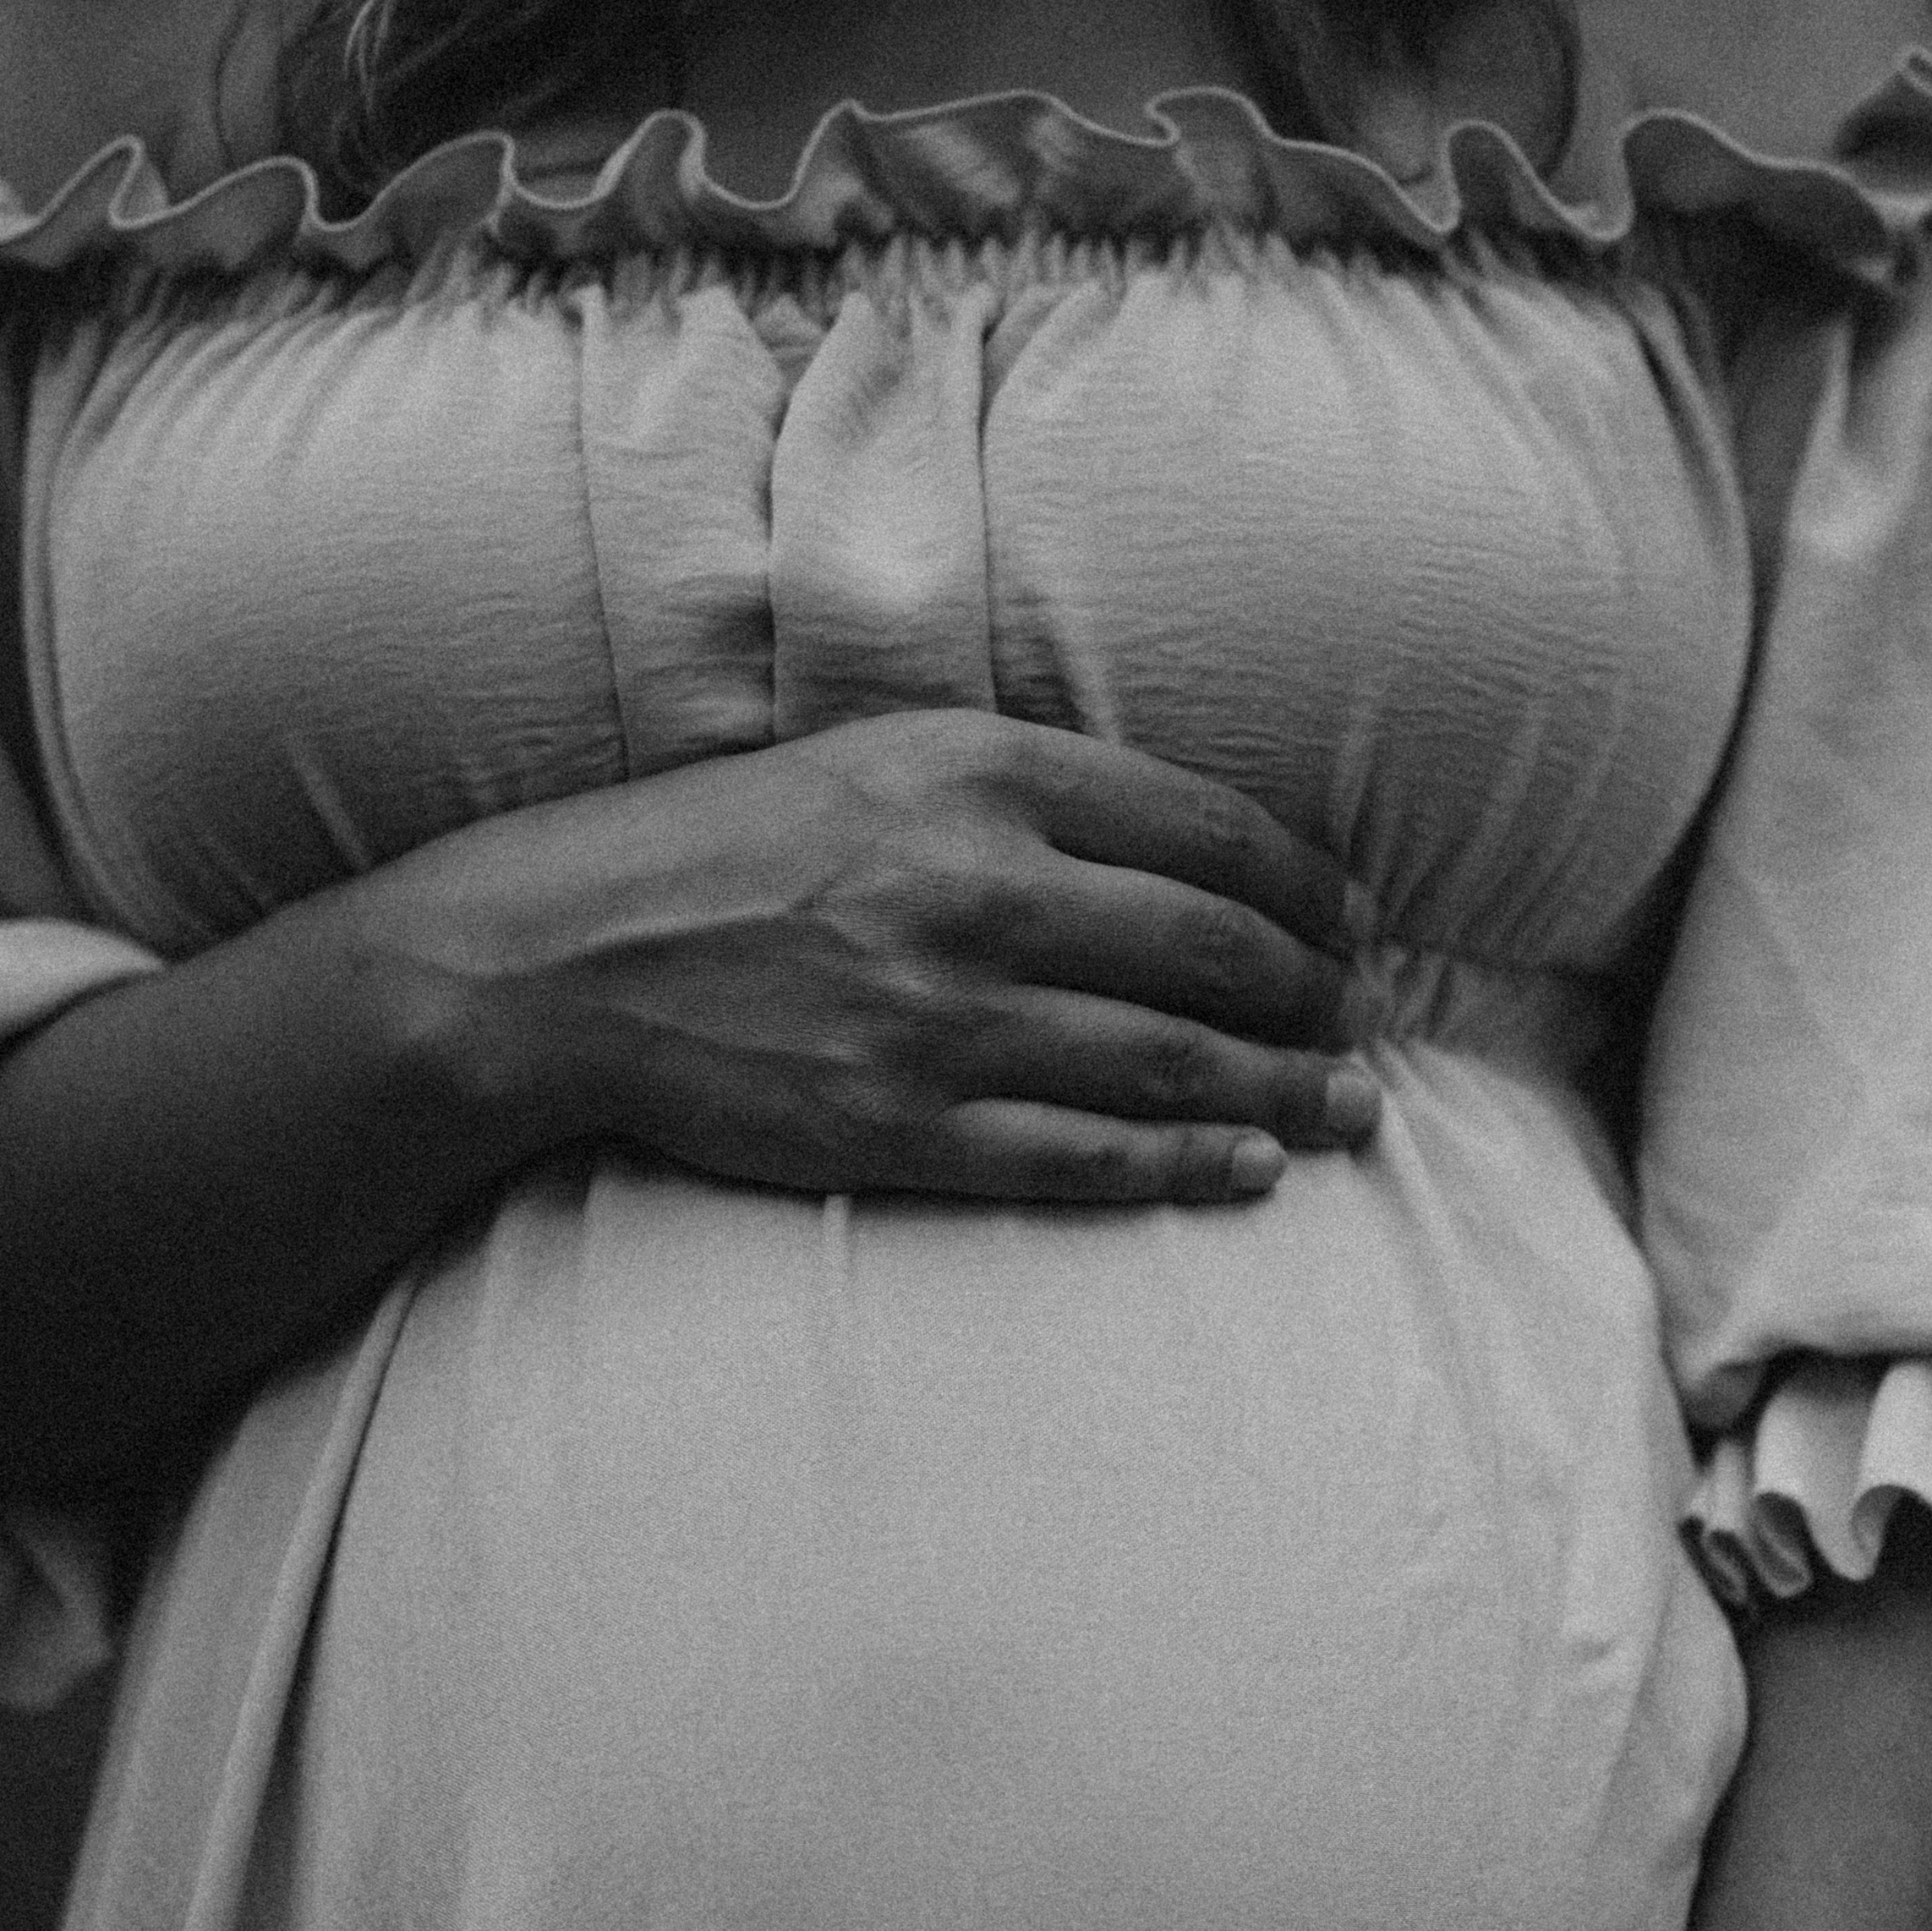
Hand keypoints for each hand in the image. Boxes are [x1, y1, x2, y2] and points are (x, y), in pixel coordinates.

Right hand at [368, 708, 1381, 1205]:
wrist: (566, 959)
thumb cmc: (730, 850)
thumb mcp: (884, 759)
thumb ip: (1033, 789)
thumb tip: (1191, 849)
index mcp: (984, 774)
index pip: (1209, 831)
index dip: (1312, 889)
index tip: (1354, 926)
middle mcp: (979, 889)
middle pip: (1217, 950)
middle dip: (1320, 998)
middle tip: (1365, 1026)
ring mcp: (943, 1017)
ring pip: (1170, 1063)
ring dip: (1285, 1092)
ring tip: (1352, 1111)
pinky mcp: (902, 1123)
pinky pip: (1081, 1155)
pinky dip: (1185, 1167)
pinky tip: (1253, 1171)